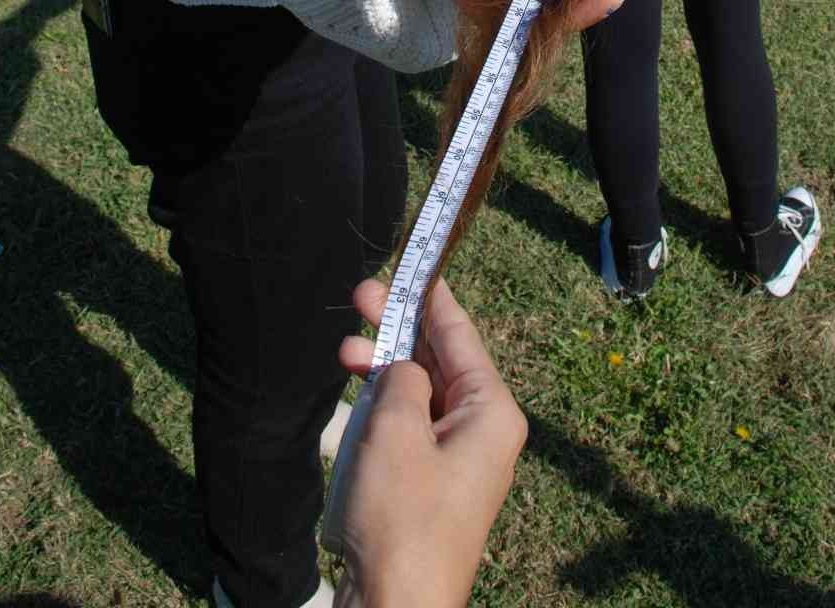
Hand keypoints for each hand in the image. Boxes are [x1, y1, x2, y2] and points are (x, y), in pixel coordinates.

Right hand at [334, 278, 525, 607]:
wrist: (395, 606)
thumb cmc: (402, 516)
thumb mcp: (395, 427)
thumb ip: (400, 377)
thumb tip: (402, 366)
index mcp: (491, 411)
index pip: (460, 333)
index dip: (431, 295)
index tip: (412, 260)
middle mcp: (482, 431)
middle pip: (439, 359)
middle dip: (398, 328)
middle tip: (360, 296)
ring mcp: (457, 461)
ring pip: (419, 392)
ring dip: (382, 369)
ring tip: (343, 350)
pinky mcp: (430, 485)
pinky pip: (408, 427)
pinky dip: (380, 408)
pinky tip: (352, 396)